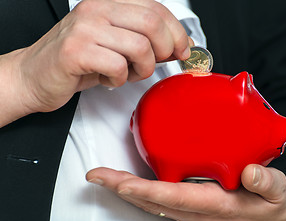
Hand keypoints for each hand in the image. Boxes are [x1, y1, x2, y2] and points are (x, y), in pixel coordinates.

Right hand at [0, 0, 189, 125]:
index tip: (183, 49)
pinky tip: (109, 80)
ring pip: (139, 46)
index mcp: (109, 3)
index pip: (155, 8)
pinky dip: (120, 80)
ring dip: (142, 69)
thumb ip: (147, 42)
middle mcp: (97, 10)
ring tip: (128, 74)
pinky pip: (118, 66)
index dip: (176, 31)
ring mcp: (85, 28)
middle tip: (155, 64)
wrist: (34, 76)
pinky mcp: (75, 51)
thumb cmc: (77, 61)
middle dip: (164, 50)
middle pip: (152, 23)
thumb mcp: (116, 46)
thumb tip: (180, 45)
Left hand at [86, 164, 285, 220]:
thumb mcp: (279, 195)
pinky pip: (160, 204)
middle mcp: (197, 212)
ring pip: (152, 204)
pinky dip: (141, 194)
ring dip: (126, 191)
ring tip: (105, 177)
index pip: (175, 197)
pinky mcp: (192, 211)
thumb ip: (266, 182)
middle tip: (96, 175)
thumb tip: (249, 170)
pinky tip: (131, 184)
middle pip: (152, 202)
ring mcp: (192, 214)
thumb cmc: (273, 213)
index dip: (145, 190)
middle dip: (121, 189)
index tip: (120, 182)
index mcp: (217, 206)